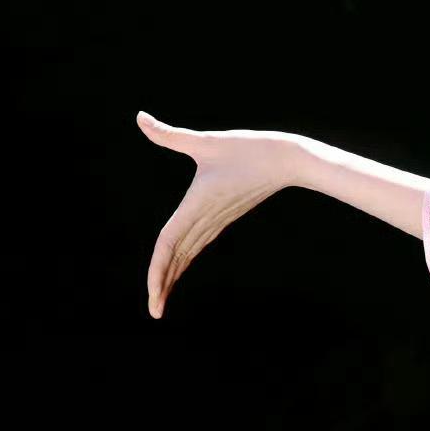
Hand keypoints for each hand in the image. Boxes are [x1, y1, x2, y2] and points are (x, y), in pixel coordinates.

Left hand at [138, 112, 297, 318]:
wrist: (290, 159)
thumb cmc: (250, 148)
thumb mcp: (206, 140)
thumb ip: (169, 134)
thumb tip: (139, 117)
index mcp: (196, 206)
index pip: (168, 246)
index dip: (156, 271)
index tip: (153, 297)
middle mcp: (205, 218)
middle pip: (177, 258)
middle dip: (163, 285)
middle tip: (154, 313)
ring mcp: (217, 219)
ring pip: (189, 253)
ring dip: (174, 274)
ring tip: (160, 297)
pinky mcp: (225, 215)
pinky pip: (199, 242)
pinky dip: (185, 257)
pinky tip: (180, 264)